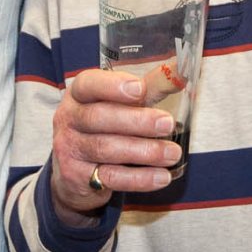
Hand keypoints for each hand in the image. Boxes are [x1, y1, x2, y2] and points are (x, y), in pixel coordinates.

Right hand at [48, 68, 181, 224]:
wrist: (73, 172)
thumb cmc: (103, 128)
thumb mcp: (118, 104)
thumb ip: (148, 88)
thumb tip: (182, 73)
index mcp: (78, 95)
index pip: (88, 84)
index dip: (112, 85)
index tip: (140, 88)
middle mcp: (69, 119)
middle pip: (99, 117)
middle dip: (137, 121)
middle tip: (167, 123)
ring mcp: (71, 149)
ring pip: (106, 149)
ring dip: (144, 151)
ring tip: (172, 153)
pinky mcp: (78, 177)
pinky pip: (111, 177)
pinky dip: (139, 178)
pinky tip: (161, 176)